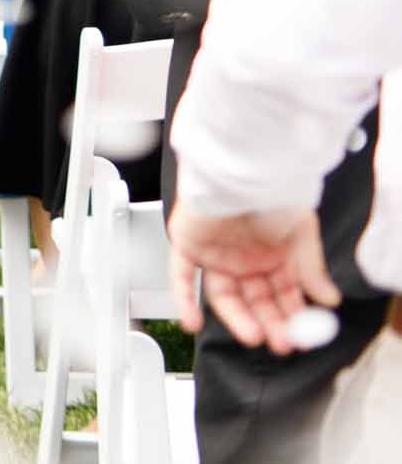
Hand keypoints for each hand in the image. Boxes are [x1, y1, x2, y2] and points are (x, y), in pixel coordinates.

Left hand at [170, 203, 340, 352]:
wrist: (242, 168)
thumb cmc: (272, 191)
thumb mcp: (302, 232)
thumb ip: (311, 267)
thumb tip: (329, 300)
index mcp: (273, 252)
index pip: (283, 292)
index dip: (291, 315)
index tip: (302, 337)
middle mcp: (244, 256)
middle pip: (255, 298)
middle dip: (269, 323)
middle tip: (282, 343)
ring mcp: (216, 252)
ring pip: (224, 294)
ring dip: (238, 319)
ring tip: (254, 337)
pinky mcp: (189, 244)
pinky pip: (182, 277)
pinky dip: (185, 300)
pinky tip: (192, 324)